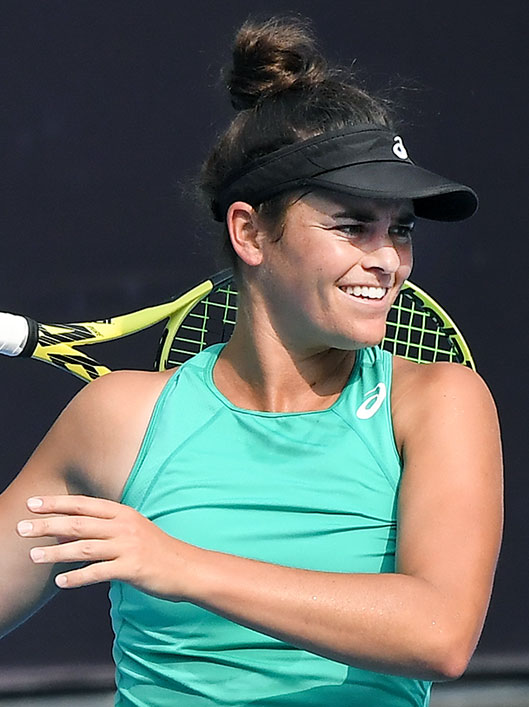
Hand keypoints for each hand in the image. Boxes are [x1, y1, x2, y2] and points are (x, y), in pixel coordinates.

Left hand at [16, 495, 195, 598]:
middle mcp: (124, 526)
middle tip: (21, 528)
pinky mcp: (132, 568)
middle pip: (78, 524)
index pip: (83, 505)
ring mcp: (128, 547)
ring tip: (32, 556)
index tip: (32, 503)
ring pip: (83, 548)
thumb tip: (66, 531)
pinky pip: (98, 572)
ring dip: (55, 552)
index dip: (57, 503)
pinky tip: (61, 582)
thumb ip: (102, 529)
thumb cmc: (157, 550)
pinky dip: (77, 577)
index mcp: (123, 513)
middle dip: (47, 525)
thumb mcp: (131, 531)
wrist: (187, 568)